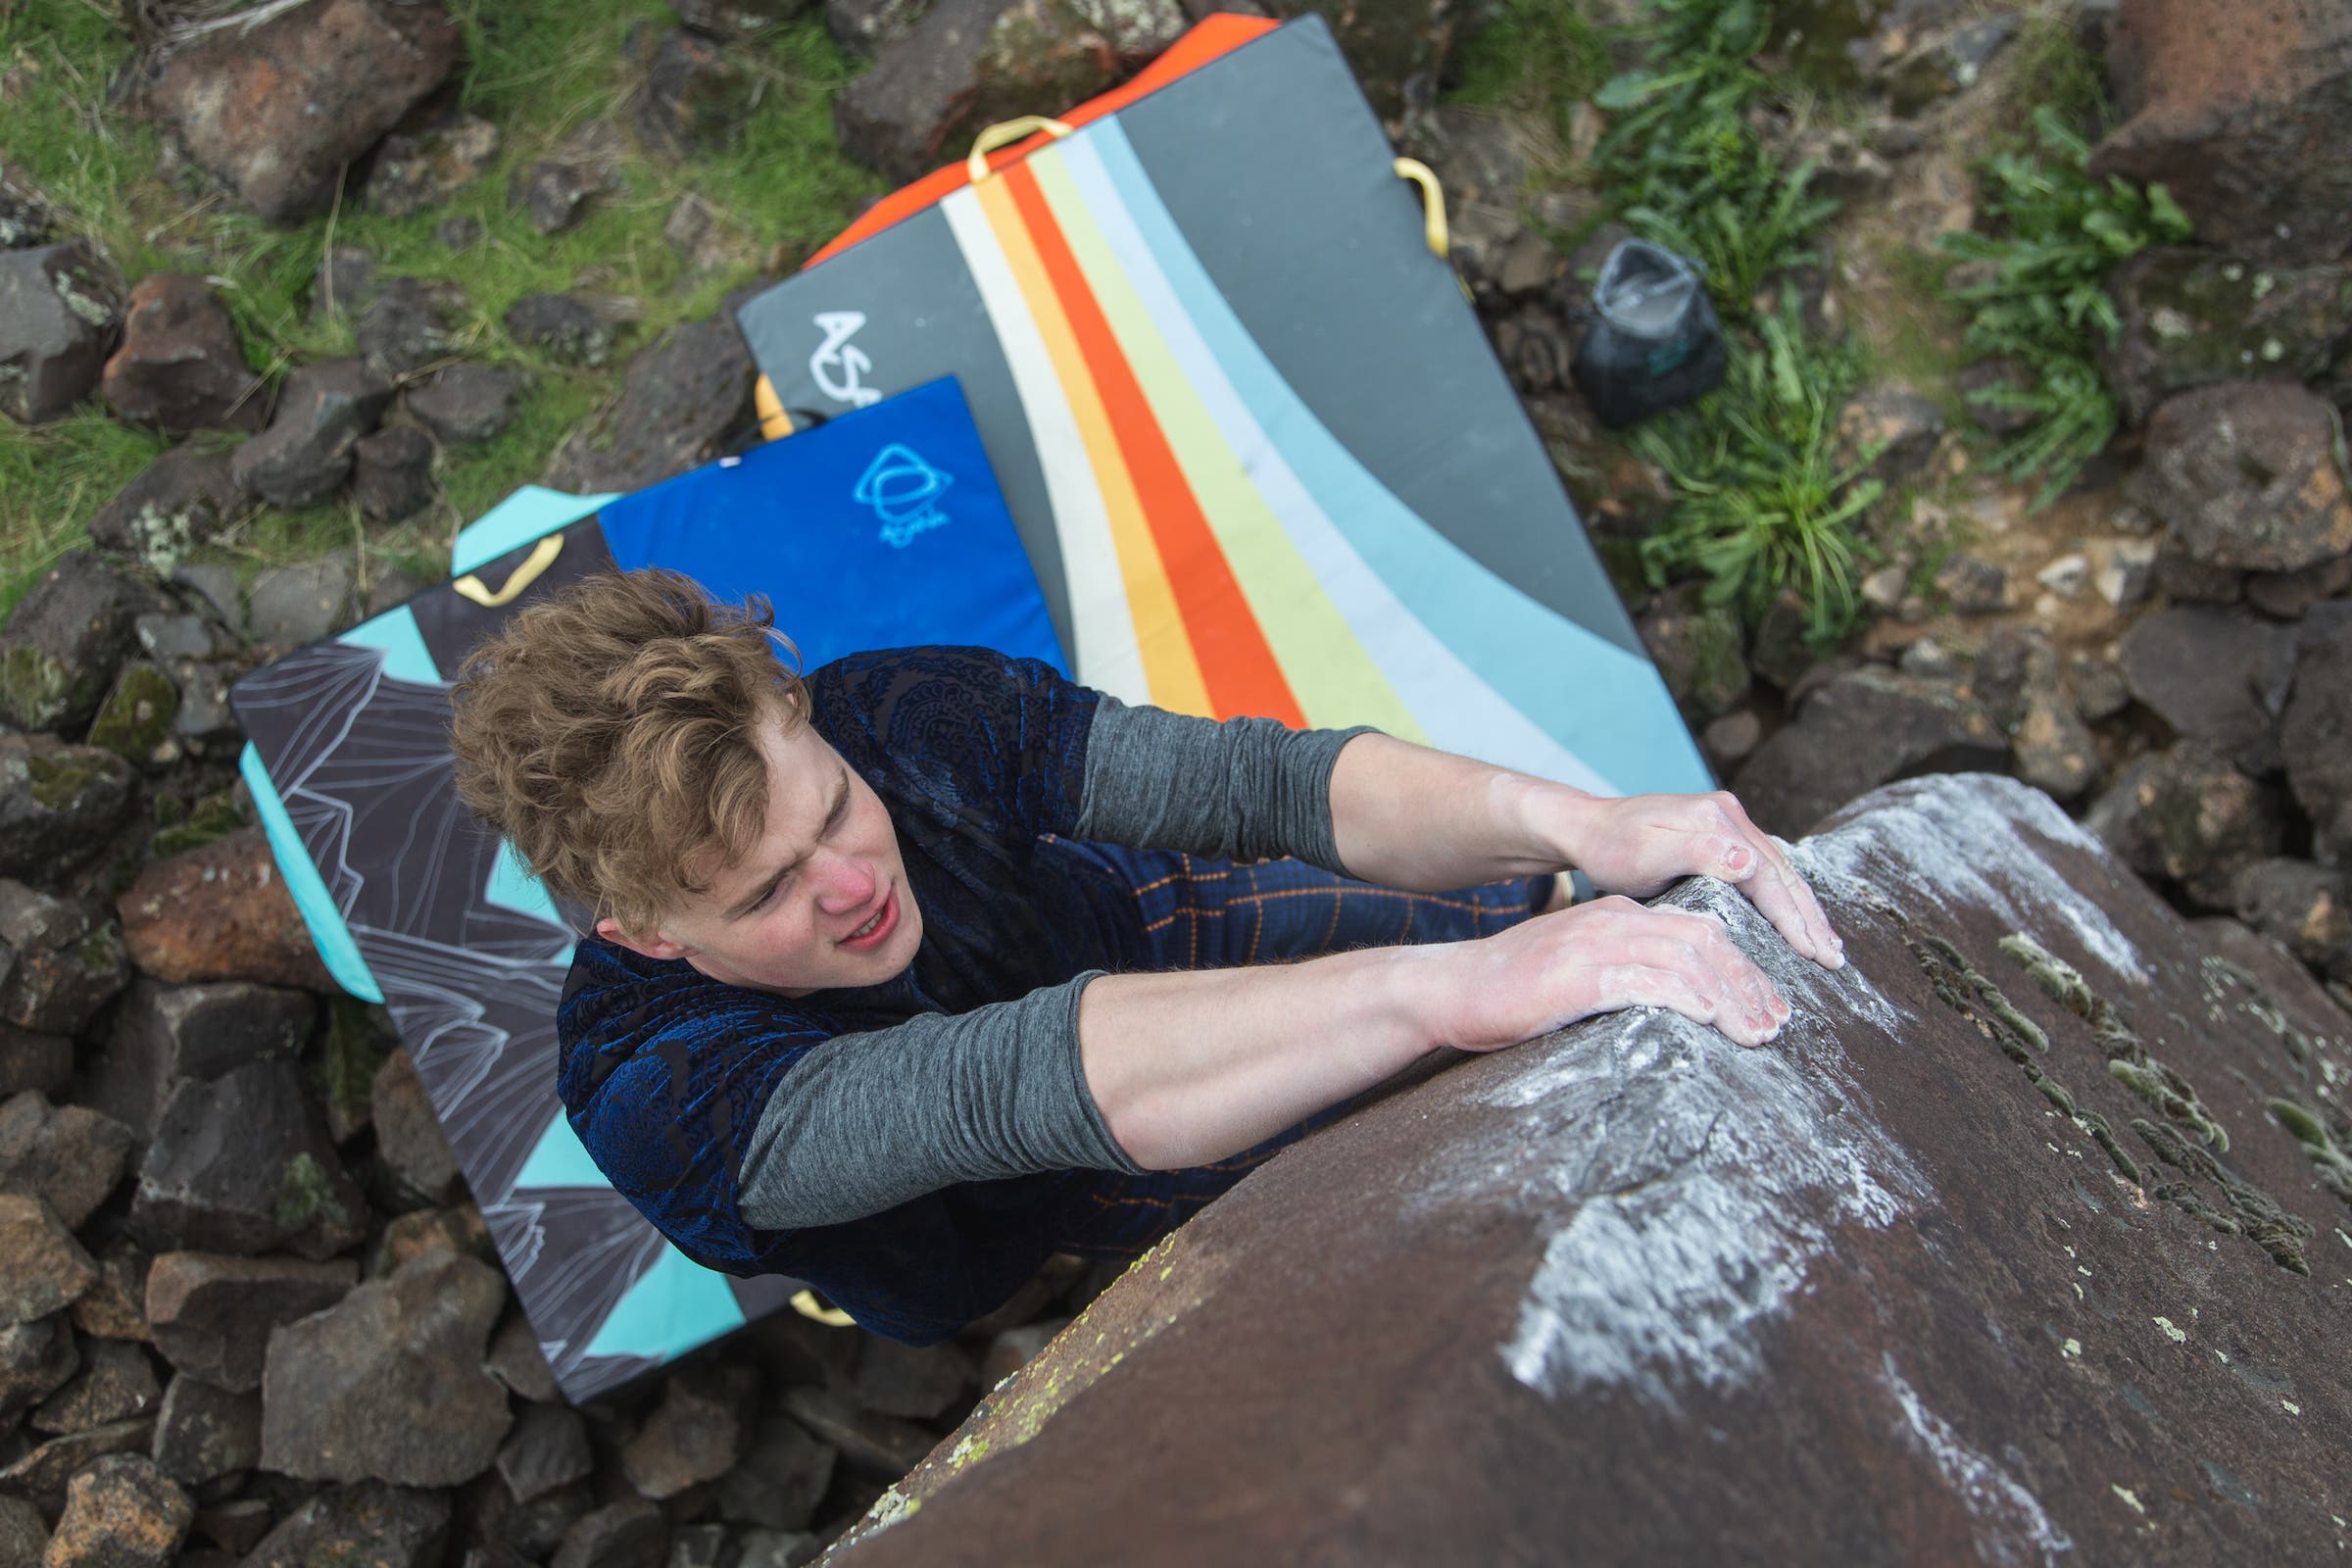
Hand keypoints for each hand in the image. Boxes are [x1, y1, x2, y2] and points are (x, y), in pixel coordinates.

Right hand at [1427, 894, 1792, 1051]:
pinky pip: (1647, 980)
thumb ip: (1625, 977)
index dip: (1745, 969)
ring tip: (1758, 1033)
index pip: (1702, 932)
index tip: (1769, 1006)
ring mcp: (1596, 944)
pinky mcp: (1578, 975)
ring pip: (1688, 960)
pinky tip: (1711, 1018)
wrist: (1450, 989)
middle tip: (1778, 1024)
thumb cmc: (1513, 993)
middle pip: (1706, 942)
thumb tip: (1676, 1007)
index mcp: (1619, 917)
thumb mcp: (1580, 974)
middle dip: (1751, 984)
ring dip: (1733, 998)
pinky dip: (1688, 997)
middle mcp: (1615, 920)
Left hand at [1551, 790, 1842, 969]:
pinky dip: (1785, 899)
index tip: (1814, 952)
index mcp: (1716, 819)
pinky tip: (1798, 922)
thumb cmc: (1610, 848)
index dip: (1793, 916)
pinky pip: (1764, 871)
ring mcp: (1728, 823)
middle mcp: (1729, 815)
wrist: (1587, 827)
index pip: (1768, 874)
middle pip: (1782, 872)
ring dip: (1804, 910)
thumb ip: (1695, 853)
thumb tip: (1749, 859)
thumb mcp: (1645, 854)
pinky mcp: (1722, 836)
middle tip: (1834, 960)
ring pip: (1779, 872)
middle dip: (1810, 917)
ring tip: (1828, 947)